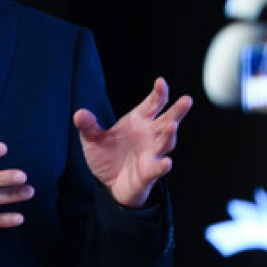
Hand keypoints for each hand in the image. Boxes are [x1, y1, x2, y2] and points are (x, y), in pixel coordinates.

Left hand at [73, 77, 192, 208]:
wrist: (109, 184)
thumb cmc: (107, 156)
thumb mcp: (92, 139)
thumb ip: (88, 126)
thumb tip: (79, 114)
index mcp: (138, 121)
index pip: (152, 104)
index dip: (159, 93)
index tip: (161, 81)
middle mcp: (149, 136)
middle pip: (167, 120)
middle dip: (177, 111)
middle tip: (187, 100)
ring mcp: (151, 154)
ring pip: (165, 143)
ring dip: (169, 135)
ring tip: (172, 126)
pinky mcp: (148, 173)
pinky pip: (157, 168)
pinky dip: (162, 166)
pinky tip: (167, 162)